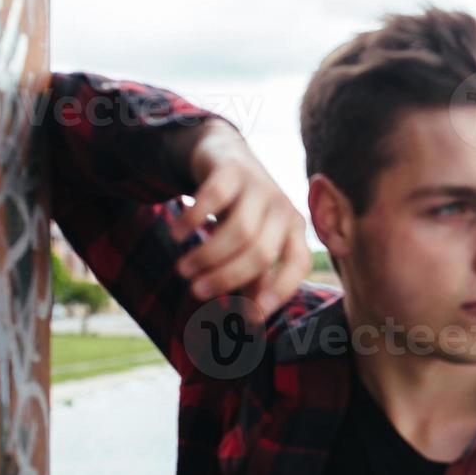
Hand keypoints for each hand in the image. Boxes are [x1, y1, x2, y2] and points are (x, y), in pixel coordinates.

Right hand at [169, 120, 310, 319]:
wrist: (224, 155)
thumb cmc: (240, 210)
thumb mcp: (252, 243)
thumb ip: (254, 278)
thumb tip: (251, 319)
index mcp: (295, 230)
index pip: (297, 265)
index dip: (278, 292)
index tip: (252, 317)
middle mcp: (283, 208)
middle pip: (260, 253)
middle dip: (226, 277)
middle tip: (196, 290)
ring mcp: (259, 187)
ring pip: (238, 231)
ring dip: (206, 255)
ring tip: (183, 269)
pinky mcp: (232, 169)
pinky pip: (212, 198)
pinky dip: (192, 220)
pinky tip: (177, 234)